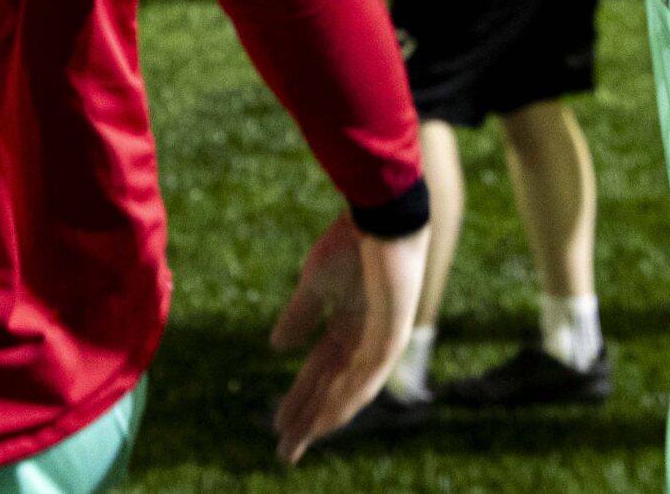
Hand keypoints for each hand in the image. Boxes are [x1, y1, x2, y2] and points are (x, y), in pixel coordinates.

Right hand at [269, 213, 426, 464]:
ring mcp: (381, 337)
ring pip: (350, 389)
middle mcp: (366, 336)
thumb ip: (299, 316)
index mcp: (349, 323)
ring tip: (301, 440)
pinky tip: (327, 418)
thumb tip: (277, 348)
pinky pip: (369, 376)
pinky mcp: (392, 334)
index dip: (299, 398)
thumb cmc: (350, 240)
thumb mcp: (314, 283)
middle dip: (309, 419)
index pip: (321, 371)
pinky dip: (347, 398)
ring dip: (325, 416)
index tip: (277, 425)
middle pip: (333, 387)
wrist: (378, 217)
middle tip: (286, 452)